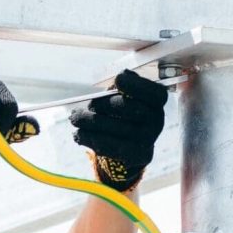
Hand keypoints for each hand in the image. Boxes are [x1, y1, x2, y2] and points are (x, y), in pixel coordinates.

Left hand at [69, 70, 168, 190]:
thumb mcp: (126, 95)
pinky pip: (109, 146)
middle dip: (103, 104)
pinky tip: (78, 134)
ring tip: (75, 118)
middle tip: (88, 104)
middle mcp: (157, 122)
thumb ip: (124, 85)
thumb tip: (123, 75)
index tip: (118, 80)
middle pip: (129, 108)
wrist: (129, 146)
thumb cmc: (124, 113)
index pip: (154, 93)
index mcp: (157, 103)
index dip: (137, 85)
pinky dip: (90, 138)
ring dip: (89, 121)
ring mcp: (147, 140)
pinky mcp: (135, 157)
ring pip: (114, 127)